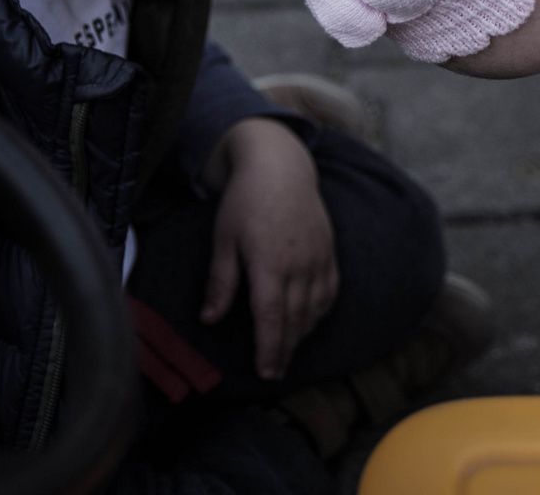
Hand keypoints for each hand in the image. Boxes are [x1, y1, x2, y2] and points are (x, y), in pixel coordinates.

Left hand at [199, 117, 338, 378]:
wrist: (281, 167)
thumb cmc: (245, 201)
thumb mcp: (224, 239)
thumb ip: (221, 281)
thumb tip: (210, 319)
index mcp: (270, 262)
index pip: (271, 317)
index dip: (269, 348)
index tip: (266, 372)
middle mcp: (300, 263)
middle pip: (295, 319)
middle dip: (284, 349)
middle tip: (274, 373)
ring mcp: (319, 257)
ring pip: (314, 308)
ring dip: (302, 334)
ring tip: (287, 350)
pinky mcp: (329, 250)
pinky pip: (329, 290)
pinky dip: (320, 311)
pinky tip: (309, 321)